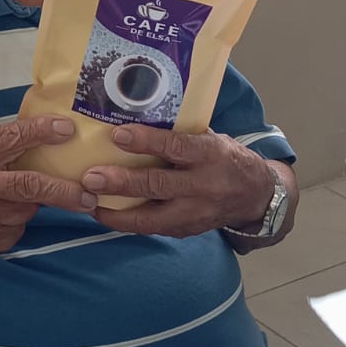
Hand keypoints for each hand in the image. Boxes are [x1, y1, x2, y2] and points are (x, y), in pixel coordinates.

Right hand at [0, 116, 97, 257]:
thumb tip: (42, 138)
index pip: (10, 139)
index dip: (41, 132)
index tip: (67, 129)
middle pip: (29, 186)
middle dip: (64, 192)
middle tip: (88, 195)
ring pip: (26, 210)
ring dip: (27, 204)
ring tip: (6, 200)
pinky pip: (16, 230)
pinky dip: (13, 222)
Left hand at [82, 126, 275, 238]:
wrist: (256, 196)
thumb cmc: (224, 158)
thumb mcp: (210, 139)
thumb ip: (179, 133)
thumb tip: (132, 116)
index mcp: (211, 155)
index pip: (176, 147)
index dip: (146, 141)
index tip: (117, 135)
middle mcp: (205, 185)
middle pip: (159, 185)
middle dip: (122, 183)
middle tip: (91, 178)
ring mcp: (197, 213)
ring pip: (153, 217)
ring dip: (117, 212)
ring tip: (89, 202)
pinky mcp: (188, 230)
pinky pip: (153, 228)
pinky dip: (127, 222)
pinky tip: (104, 213)